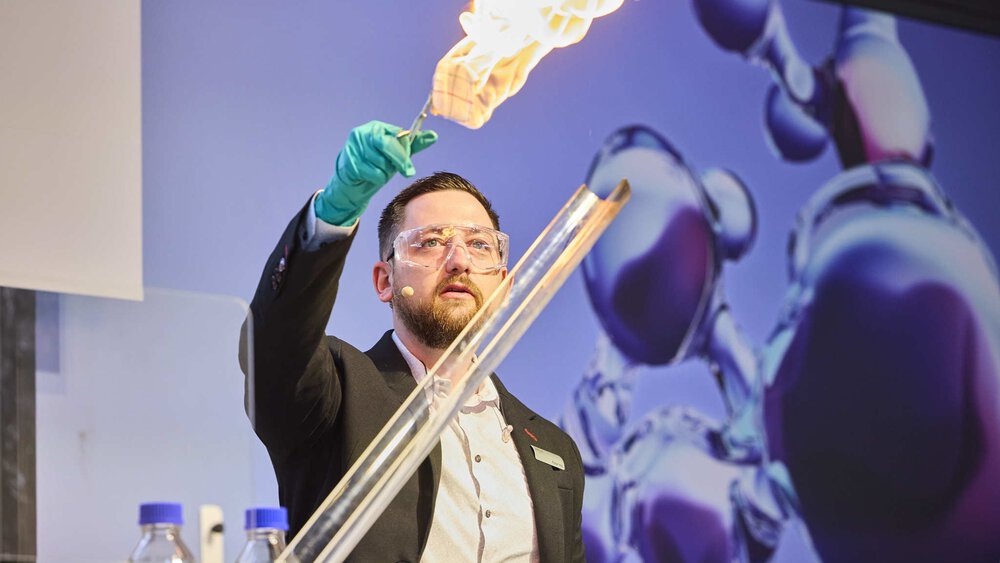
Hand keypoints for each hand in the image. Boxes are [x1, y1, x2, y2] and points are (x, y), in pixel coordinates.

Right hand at [315, 120, 437, 225]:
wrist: (353, 182)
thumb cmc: (376, 165)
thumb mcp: (397, 154)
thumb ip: (414, 145)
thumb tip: (434, 135)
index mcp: (377, 127)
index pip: (398, 135)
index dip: (405, 151)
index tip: (409, 165)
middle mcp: (364, 133)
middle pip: (388, 145)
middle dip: (400, 161)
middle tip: (407, 172)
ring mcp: (354, 146)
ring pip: (381, 161)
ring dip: (385, 172)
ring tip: (379, 171)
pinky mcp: (349, 161)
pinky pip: (373, 172)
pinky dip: (376, 178)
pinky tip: (370, 176)